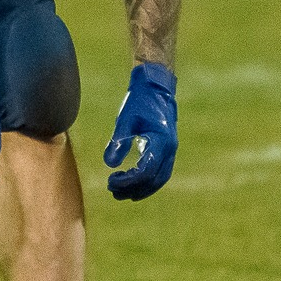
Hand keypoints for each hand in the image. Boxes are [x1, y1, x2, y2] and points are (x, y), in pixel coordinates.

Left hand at [103, 62, 177, 200]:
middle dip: (134, 189)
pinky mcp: (167, 149)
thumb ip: (118, 141)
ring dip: (141, 188)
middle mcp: (169, 149)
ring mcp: (170, 150)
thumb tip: (110, 164)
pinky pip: (160, 172)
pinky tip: (132, 183)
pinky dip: (147, 181)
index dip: (128, 181)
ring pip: (159, 178)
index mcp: (161, 141)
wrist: (156, 87)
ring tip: (120, 192)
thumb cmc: (140, 101)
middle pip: (154, 179)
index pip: (146, 171)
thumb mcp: (125, 119)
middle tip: (113, 191)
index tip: (111, 181)